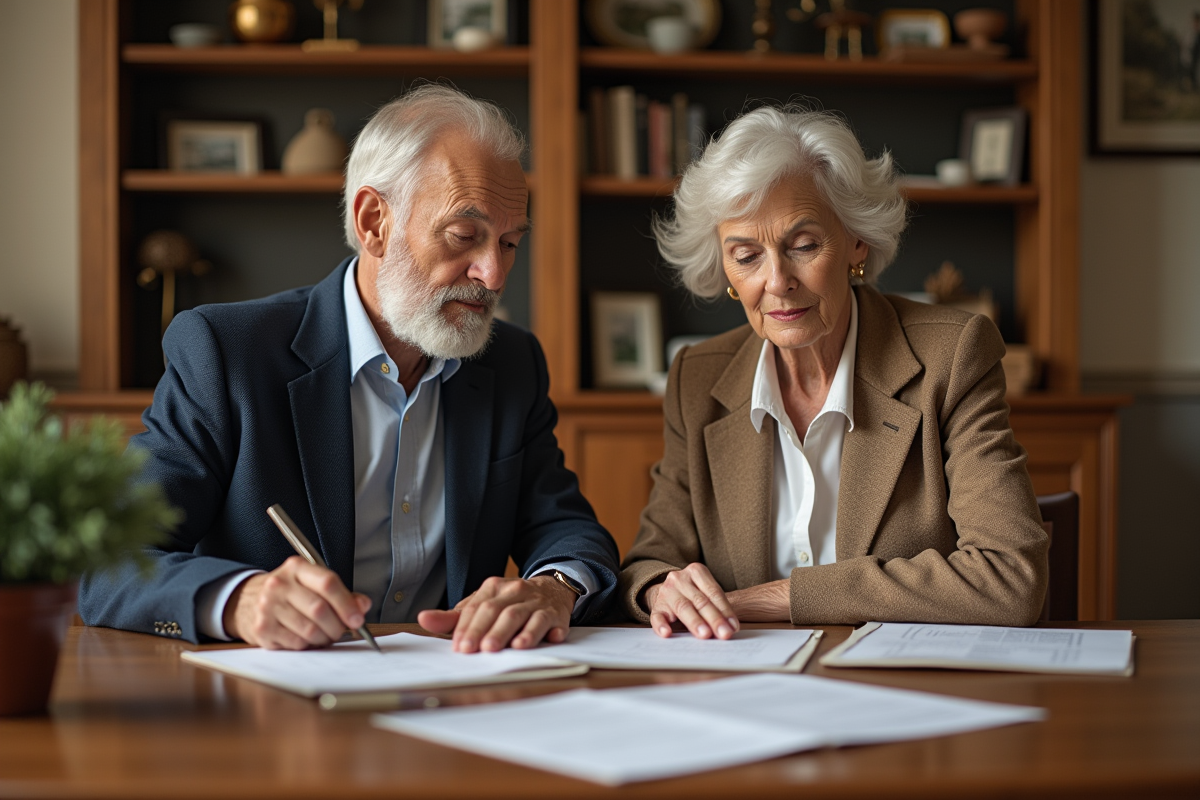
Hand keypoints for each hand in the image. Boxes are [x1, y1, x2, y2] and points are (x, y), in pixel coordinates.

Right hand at [223, 556, 372, 649]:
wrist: (245, 600)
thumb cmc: (287, 593)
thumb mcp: (311, 584)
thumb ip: (340, 594)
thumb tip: (362, 606)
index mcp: (297, 568)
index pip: (327, 583)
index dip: (347, 604)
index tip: (357, 618)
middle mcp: (280, 584)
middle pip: (320, 609)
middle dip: (337, 626)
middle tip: (342, 630)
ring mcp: (268, 606)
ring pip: (310, 630)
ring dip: (324, 638)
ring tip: (324, 635)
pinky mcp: (262, 628)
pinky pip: (296, 643)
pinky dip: (307, 645)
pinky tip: (305, 637)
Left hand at [417, 575, 575, 652]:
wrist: (552, 590)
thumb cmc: (510, 603)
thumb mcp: (483, 605)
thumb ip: (454, 617)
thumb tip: (423, 619)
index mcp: (493, 588)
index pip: (476, 607)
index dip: (466, 628)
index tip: (459, 647)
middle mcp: (514, 591)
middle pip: (496, 610)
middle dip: (483, 630)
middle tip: (473, 650)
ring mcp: (535, 602)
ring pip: (519, 614)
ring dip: (506, 632)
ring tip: (495, 648)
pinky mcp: (554, 613)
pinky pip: (547, 621)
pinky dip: (541, 632)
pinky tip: (532, 643)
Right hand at [644, 563, 739, 639]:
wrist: (669, 591)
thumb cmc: (694, 594)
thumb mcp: (706, 592)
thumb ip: (718, 607)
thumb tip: (732, 627)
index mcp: (697, 571)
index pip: (714, 592)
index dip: (725, 610)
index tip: (734, 627)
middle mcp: (680, 579)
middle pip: (700, 600)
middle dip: (714, 619)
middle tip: (724, 633)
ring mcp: (666, 592)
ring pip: (682, 607)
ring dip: (695, 622)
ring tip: (705, 634)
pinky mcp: (657, 606)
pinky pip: (657, 616)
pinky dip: (661, 625)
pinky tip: (667, 633)